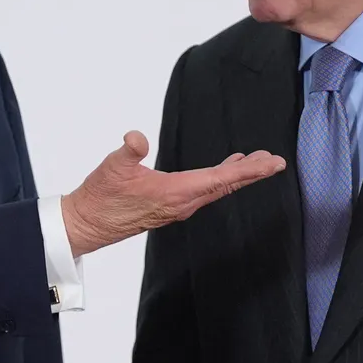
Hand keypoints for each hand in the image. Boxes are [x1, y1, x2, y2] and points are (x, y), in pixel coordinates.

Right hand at [60, 130, 284, 256]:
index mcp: (176, 193)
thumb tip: (136, 138)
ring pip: (216, 189)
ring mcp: (178, 206)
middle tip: (275, 161)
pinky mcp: (171, 205)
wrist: (88, 223)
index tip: (270, 164)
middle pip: (225, 186)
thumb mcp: (112, 167)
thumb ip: (128, 151)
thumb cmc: (100, 196)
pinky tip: (225, 170)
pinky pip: (205, 192)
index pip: (220, 179)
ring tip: (257, 162)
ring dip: (238, 176)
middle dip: (252, 173)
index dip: (248, 170)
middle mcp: (183, 203)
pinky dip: (221, 179)